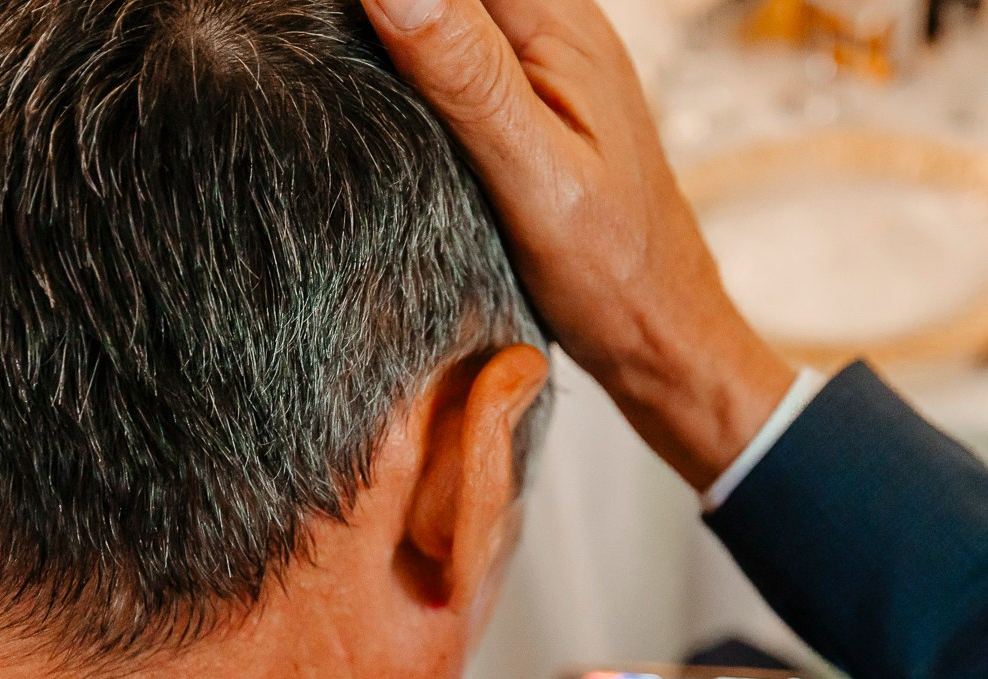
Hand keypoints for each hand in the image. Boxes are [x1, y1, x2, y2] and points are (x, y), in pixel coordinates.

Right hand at [361, 0, 794, 490]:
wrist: (665, 336)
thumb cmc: (615, 274)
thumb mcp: (533, 178)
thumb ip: (467, 76)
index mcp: (560, 26)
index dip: (388, 7)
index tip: (324, 38)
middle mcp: (558, 25)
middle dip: (383, 24)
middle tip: (323, 69)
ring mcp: (546, 61)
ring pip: (448, 20)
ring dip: (393, 44)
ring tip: (339, 84)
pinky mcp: (531, 100)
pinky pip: (460, 59)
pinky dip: (417, 76)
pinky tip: (385, 111)